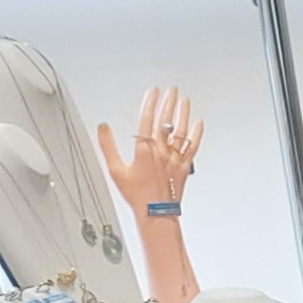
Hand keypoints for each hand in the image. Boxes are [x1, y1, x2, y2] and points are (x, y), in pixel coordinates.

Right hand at [97, 87, 201, 213]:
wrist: (155, 212)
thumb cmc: (136, 194)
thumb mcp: (115, 169)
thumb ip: (107, 146)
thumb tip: (103, 127)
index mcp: (143, 149)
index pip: (147, 119)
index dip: (150, 103)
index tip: (153, 91)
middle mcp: (161, 151)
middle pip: (165, 121)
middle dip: (168, 103)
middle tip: (171, 90)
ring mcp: (174, 158)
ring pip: (181, 131)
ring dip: (183, 114)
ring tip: (184, 101)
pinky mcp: (184, 166)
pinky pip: (193, 147)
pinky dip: (197, 134)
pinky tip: (199, 123)